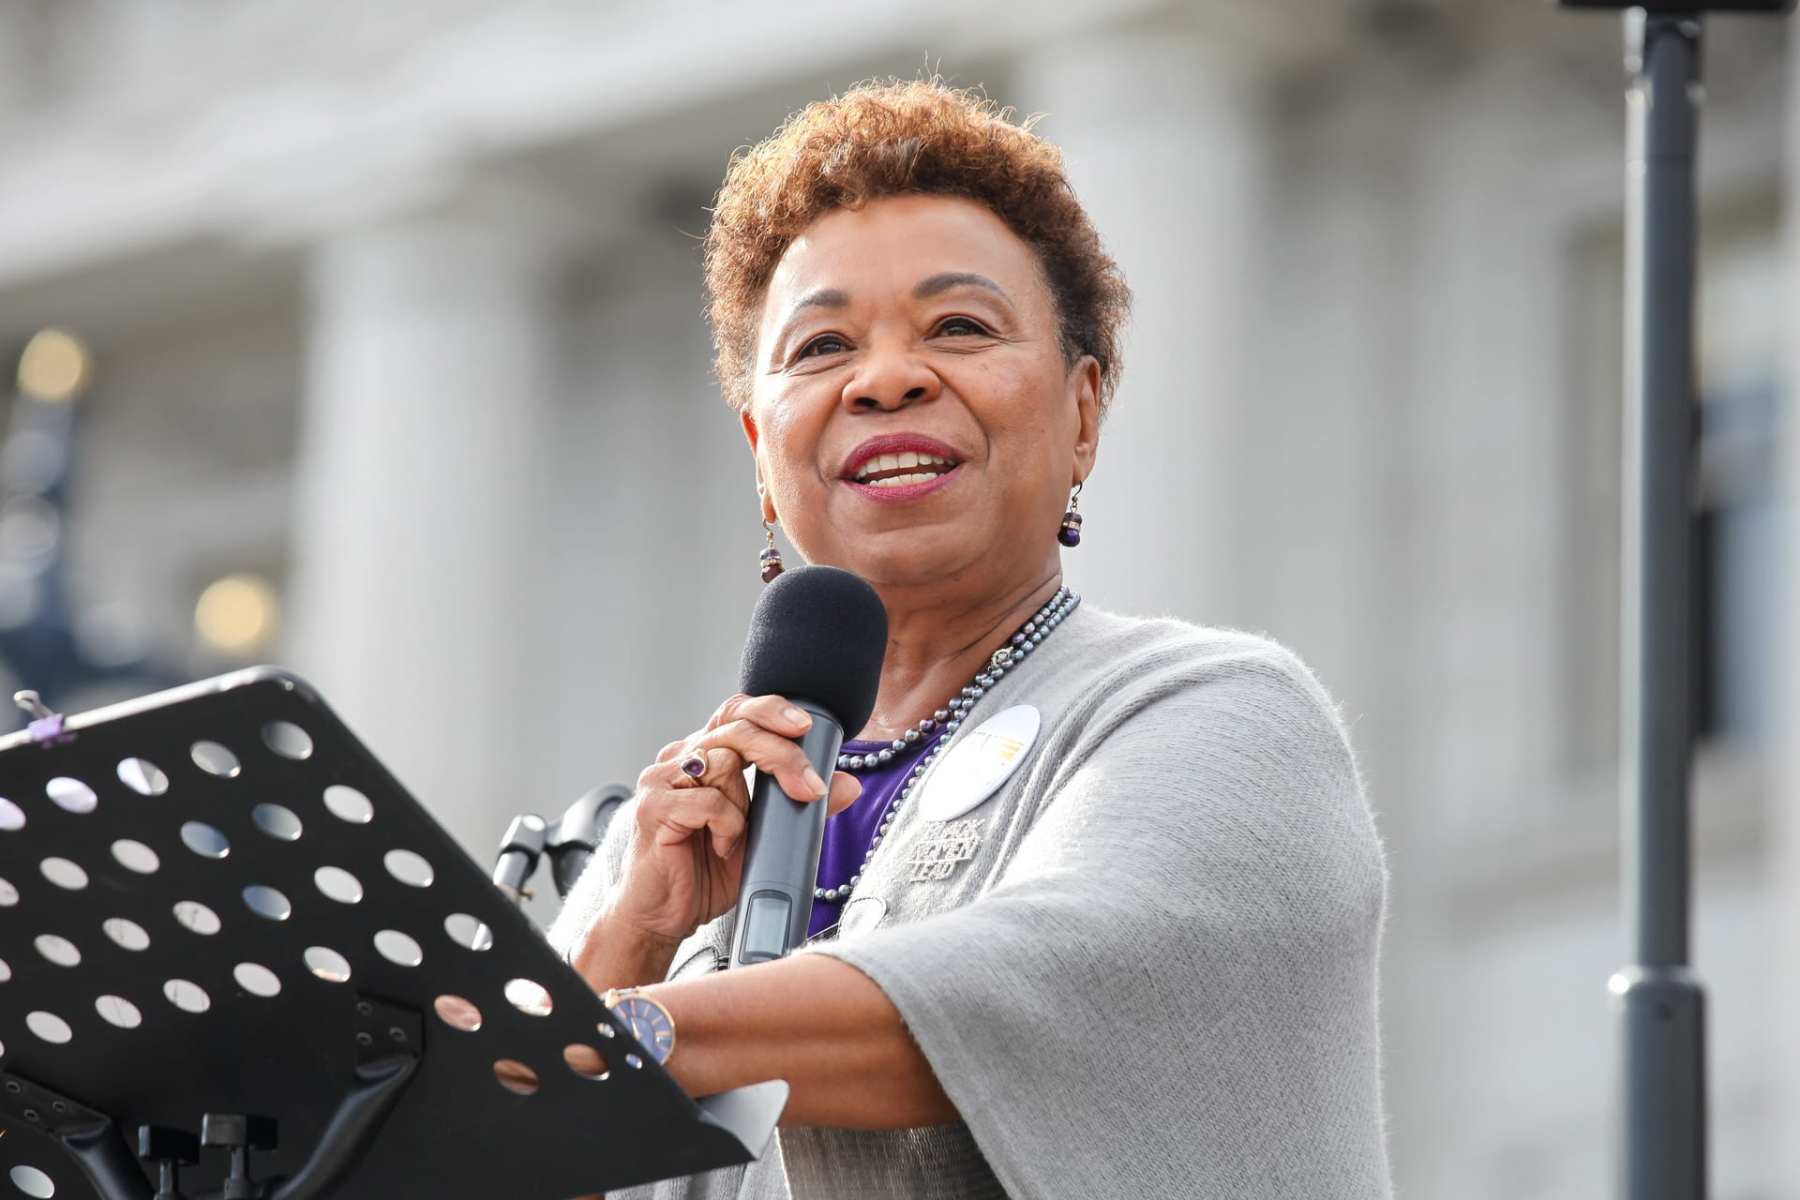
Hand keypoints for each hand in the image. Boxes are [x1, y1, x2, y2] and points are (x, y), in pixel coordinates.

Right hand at [600, 694, 861, 949]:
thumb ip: (800, 807)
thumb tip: (849, 784)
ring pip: (723, 763)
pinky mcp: (652, 807)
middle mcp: (680, 759)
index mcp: (703, 755)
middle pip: (737, 728)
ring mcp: (661, 780)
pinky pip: (708, 801)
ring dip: (744, 807)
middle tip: (809, 789)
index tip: (805, 726)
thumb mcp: (765, 838)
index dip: (770, 709)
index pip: (736, 711)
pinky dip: (726, 826)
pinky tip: (720, 847)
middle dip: (782, 755)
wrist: (662, 919)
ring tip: (735, 840)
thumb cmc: (706, 874)